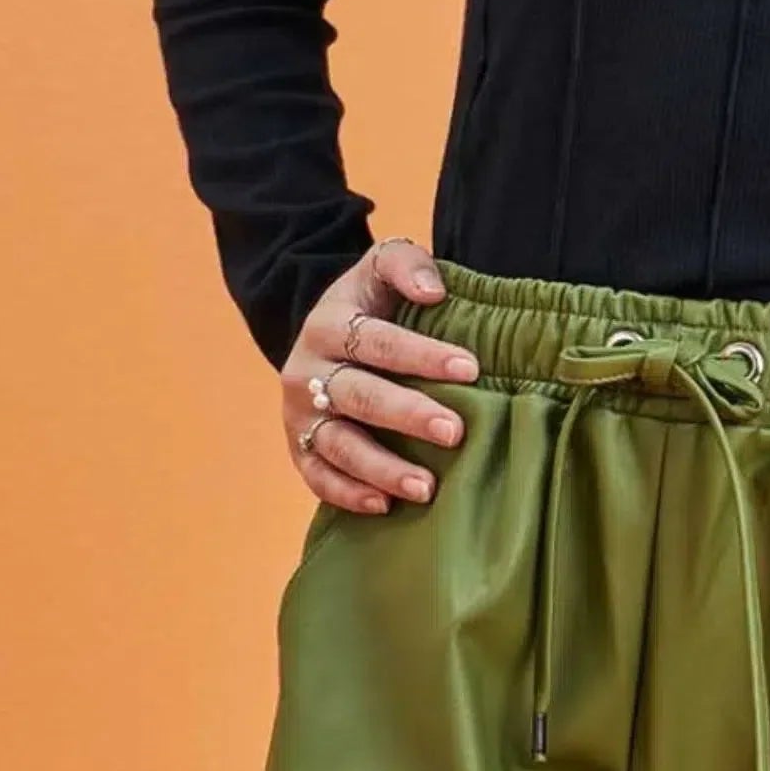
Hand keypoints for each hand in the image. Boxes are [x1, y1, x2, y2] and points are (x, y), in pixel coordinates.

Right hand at [280, 237, 480, 514]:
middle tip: (455, 432)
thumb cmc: (371, 300)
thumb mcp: (382, 265)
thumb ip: (407, 264)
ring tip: (427, 488)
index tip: (470, 368)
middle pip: (358, 396)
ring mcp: (299, 413)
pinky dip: (347, 494)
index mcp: (330, 323)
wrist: (327, 329)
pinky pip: (317, 476)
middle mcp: (306, 370)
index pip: (377, 341)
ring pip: (337, 445)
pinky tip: (384, 506)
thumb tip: (434, 291)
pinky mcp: (299, 446)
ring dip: (381, 468)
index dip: (422, 355)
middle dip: (407, 415)